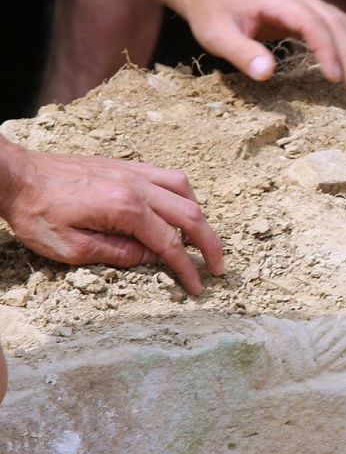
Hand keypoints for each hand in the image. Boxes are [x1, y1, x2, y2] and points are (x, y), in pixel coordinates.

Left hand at [2, 148, 223, 296]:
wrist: (18, 176)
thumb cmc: (38, 214)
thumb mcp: (72, 248)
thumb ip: (117, 254)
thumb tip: (150, 258)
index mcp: (125, 208)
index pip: (169, 244)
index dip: (187, 269)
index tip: (198, 287)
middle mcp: (136, 186)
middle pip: (189, 214)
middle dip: (209, 243)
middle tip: (218, 267)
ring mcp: (132, 172)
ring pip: (183, 189)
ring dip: (199, 215)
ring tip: (200, 237)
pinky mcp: (125, 166)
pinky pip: (166, 176)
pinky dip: (181, 194)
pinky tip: (176, 209)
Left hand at [166, 0, 345, 88]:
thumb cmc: (210, 11)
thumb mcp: (216, 35)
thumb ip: (241, 52)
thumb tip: (267, 73)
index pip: (313, 23)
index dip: (327, 50)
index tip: (335, 78)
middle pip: (335, 21)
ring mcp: (302, 1)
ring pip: (339, 21)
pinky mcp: (302, 10)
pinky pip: (332, 24)